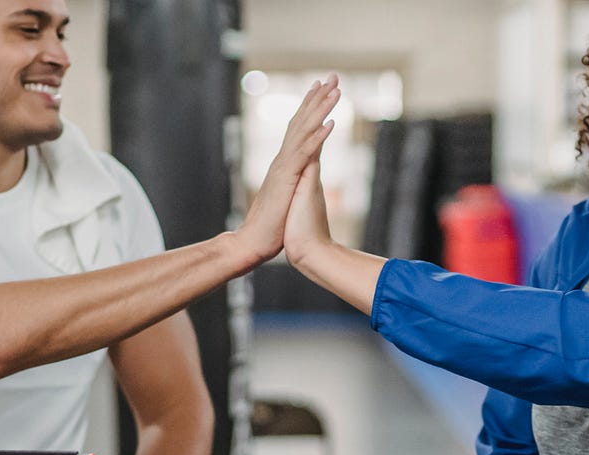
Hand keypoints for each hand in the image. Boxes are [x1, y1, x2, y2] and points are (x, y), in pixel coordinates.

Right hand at [230, 74, 339, 261]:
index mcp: (285, 164)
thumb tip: (299, 177)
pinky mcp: (286, 179)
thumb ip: (292, 184)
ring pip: (304, 131)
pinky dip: (317, 138)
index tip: (322, 88)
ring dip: (320, 110)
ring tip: (335, 91)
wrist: (253, 243)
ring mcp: (284, 168)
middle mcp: (283, 160)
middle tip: (332, 76)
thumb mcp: (286, 198)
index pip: (299, 128)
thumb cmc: (270, 225)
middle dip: (317, 98)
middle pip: (301, 121)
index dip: (310, 107)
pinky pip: (304, 154)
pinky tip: (331, 123)